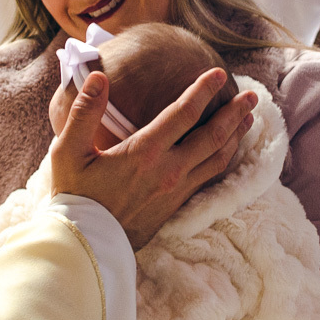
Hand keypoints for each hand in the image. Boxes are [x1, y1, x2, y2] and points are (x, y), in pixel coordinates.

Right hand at [49, 68, 255, 248]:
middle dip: (235, 112)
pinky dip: (224, 160)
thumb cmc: (73, 196)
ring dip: (236, 136)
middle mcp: (168, 170)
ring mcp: (176, 190)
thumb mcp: (67, 151)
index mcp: (144, 152)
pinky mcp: (177, 206)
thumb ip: (84, 111)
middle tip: (252, 95)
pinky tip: (227, 152)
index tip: (219, 73)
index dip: (204, 90)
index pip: (184, 113)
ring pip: (218, 159)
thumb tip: (98, 76)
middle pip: (214, 136)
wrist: (84, 246)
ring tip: (249, 119)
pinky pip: (210, 178)